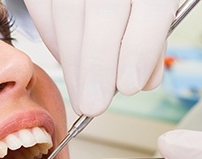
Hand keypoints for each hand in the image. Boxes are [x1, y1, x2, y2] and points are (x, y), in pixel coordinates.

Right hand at [23, 0, 177, 115]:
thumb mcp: (158, 10)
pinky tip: (70, 64)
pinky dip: (54, 43)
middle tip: (94, 104)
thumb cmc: (136, 0)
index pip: (151, 7)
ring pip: (67, 14)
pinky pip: (43, 9)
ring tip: (82, 96)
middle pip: (103, 12)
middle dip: (97, 65)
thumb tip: (137, 82)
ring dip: (73, 64)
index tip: (130, 86)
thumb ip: (151, 43)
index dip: (140, 49)